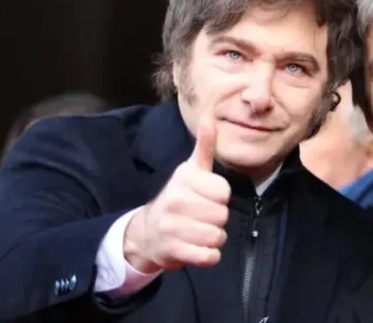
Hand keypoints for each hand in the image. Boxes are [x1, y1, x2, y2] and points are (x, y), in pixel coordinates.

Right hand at [123, 114, 230, 272]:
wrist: (148, 232)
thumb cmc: (178, 198)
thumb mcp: (190, 170)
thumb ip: (205, 145)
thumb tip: (210, 115)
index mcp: (184, 179)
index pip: (224, 192)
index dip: (220, 198)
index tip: (206, 197)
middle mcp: (176, 200)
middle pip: (222, 215)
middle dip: (217, 220)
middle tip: (201, 217)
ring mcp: (173, 227)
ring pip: (218, 236)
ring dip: (214, 238)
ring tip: (198, 232)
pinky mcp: (173, 251)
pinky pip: (210, 257)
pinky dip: (209, 256)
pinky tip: (197, 248)